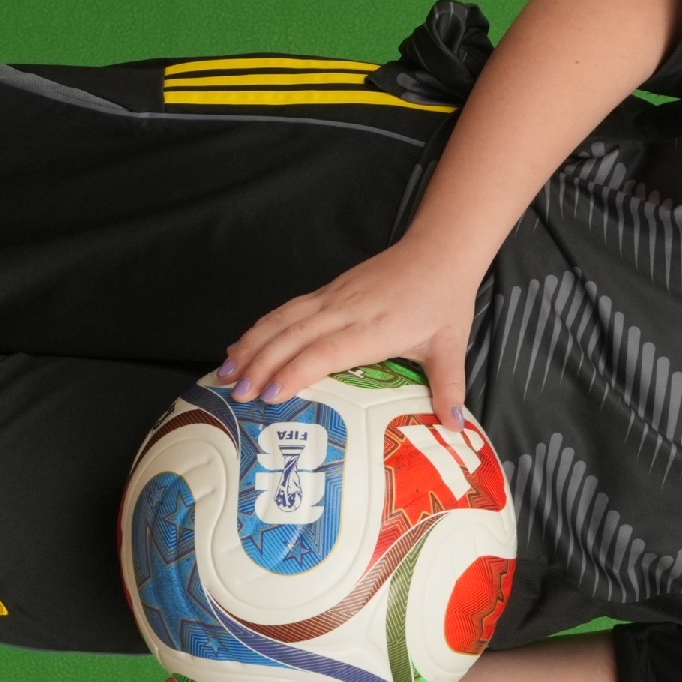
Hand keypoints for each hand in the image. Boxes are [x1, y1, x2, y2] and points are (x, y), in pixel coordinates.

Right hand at [213, 241, 478, 419]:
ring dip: (251, 344)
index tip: (270, 394)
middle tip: (236, 394)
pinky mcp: (328, 290)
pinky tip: (241, 344)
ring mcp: (333, 297)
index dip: (295, 371)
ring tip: (226, 373)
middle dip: (260, 364)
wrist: (438, 251)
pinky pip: (288, 309)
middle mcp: (347, 310)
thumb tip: (455, 430)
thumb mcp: (450, 347)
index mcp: (374, 327)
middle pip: (294, 336)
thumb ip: (449, 389)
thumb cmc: (443, 300)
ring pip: (283, 320)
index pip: (326, 351)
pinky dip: (261, 327)